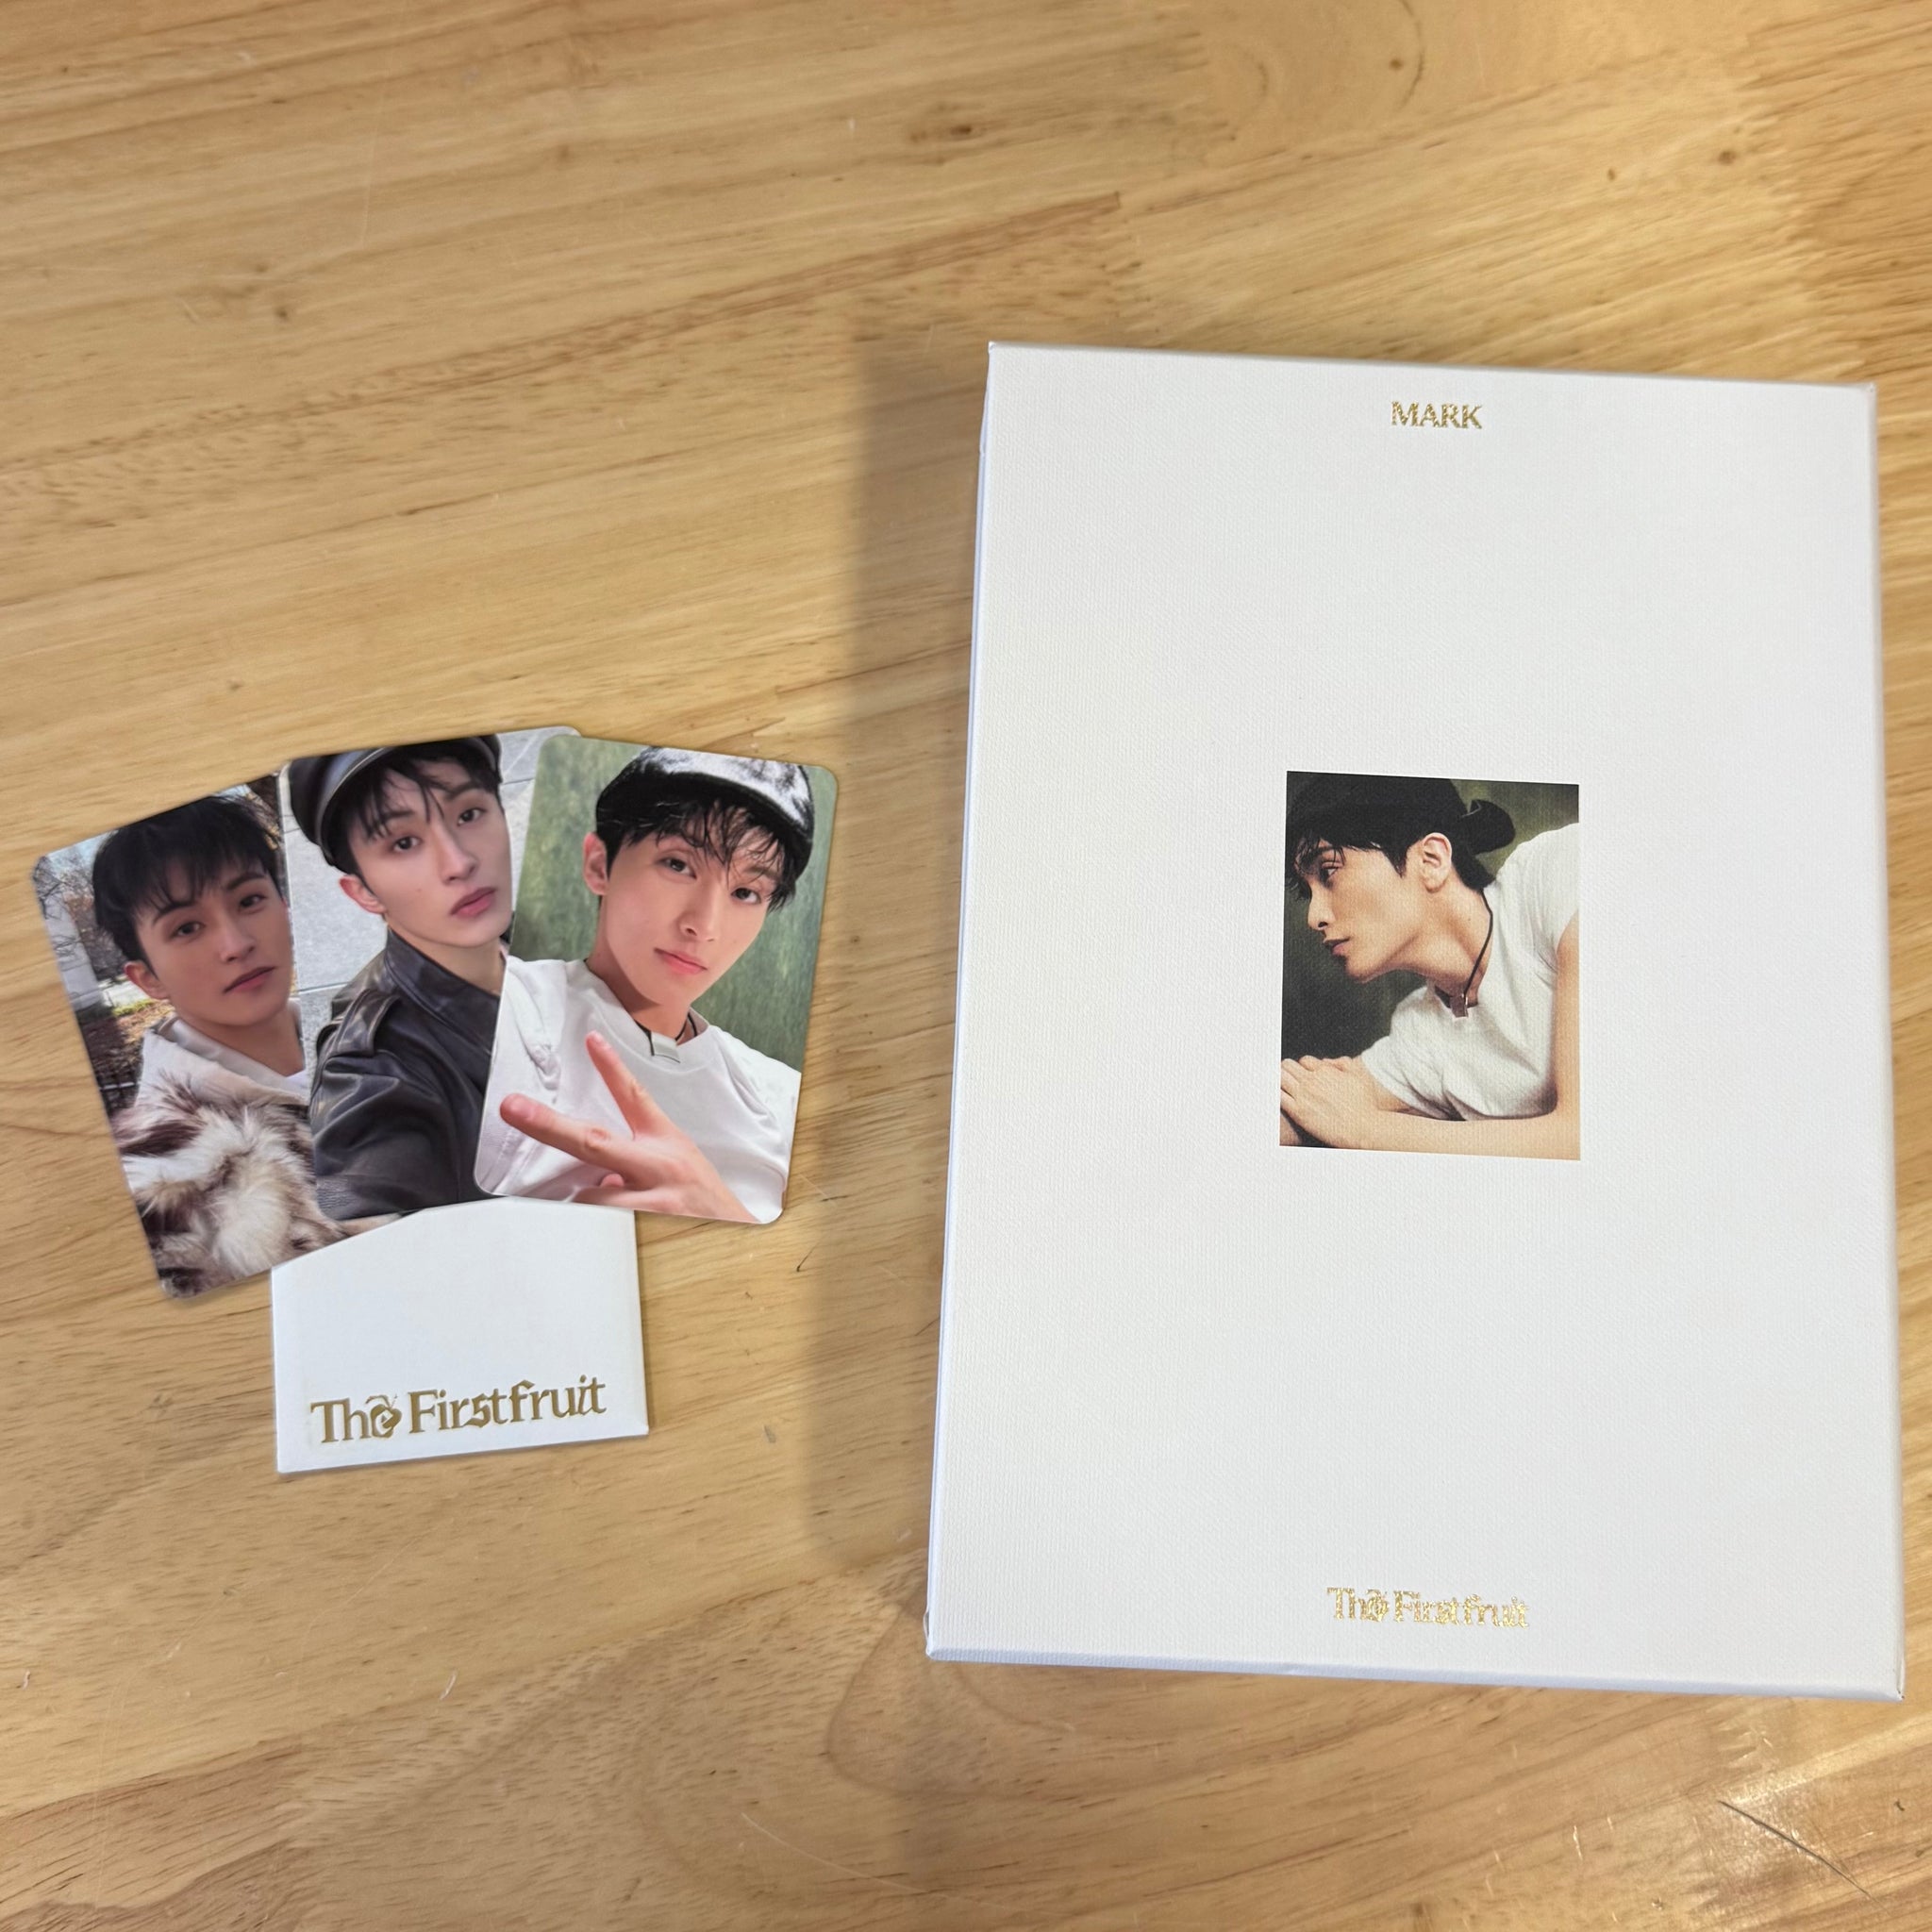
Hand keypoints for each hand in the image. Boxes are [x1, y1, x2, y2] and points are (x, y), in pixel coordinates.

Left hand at [499, 1030, 755, 1221]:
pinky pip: (602, 1227)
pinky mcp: (649, 1230)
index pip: (636, 1098)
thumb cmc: (705, 1206)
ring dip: (590, 1205)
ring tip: (617, 1213)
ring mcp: (654, 1199)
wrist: (746, 1244)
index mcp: (667, 1145)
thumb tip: (599, 1177)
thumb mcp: (680, 1168)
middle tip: (513, 1108)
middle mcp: (659, 1166)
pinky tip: (622, 1238)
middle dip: (547, 1124)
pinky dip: (599, 1229)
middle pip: (593, 1141)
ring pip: (591, 1197)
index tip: (591, 1042)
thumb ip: (638, 1163)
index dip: (612, 1068)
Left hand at [1278, 1055, 1381, 1150]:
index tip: (1304, 1074)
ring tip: (1282, 1086)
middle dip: (1288, 1070)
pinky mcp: (1298, 1112)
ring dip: (1279, 1079)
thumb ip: (1344, 1064)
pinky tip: (1279, 1097)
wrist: (1362, 1129)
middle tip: (1289, 1078)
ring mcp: (1303, 1096)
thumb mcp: (1359, 1077)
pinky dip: (1276, 1094)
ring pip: (1280, 1078)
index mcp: (1325, 1071)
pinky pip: (1278, 1097)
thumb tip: (1327, 1061)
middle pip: (1287, 1066)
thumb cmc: (1365, 1104)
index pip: (1303, 1061)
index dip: (1304, 1067)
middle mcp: (1311, 1081)